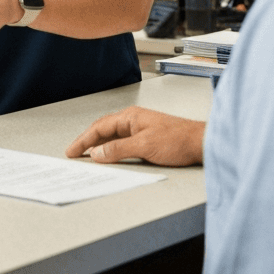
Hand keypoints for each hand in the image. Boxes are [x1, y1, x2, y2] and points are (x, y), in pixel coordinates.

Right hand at [65, 106, 204, 166]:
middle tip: (75, 153)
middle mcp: (134, 120)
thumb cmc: (179, 140)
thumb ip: (118, 149)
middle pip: (104, 130)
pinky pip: (123, 143)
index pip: (100, 127)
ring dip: (99, 146)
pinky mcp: (147, 139)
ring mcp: (140, 129)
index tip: (72, 150)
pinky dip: (112, 149)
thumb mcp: (144, 146)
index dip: (84, 140)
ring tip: (88, 156)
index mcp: (130, 117)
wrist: (201, 143)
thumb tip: (97, 153)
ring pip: (113, 136)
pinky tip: (110, 156)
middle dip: (88, 141)